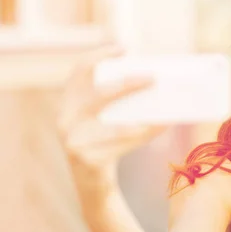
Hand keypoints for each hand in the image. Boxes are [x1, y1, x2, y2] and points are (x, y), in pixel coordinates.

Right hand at [57, 44, 167, 199]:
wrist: (93, 183)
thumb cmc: (105, 142)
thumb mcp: (104, 119)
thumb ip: (118, 102)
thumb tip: (155, 85)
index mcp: (68, 103)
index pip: (78, 72)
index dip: (98, 56)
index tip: (123, 48)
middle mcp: (65, 120)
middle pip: (99, 95)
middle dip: (128, 85)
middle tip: (153, 78)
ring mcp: (73, 142)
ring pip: (116, 126)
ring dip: (143, 117)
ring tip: (165, 110)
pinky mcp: (88, 160)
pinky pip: (123, 145)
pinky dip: (145, 135)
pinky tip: (162, 127)